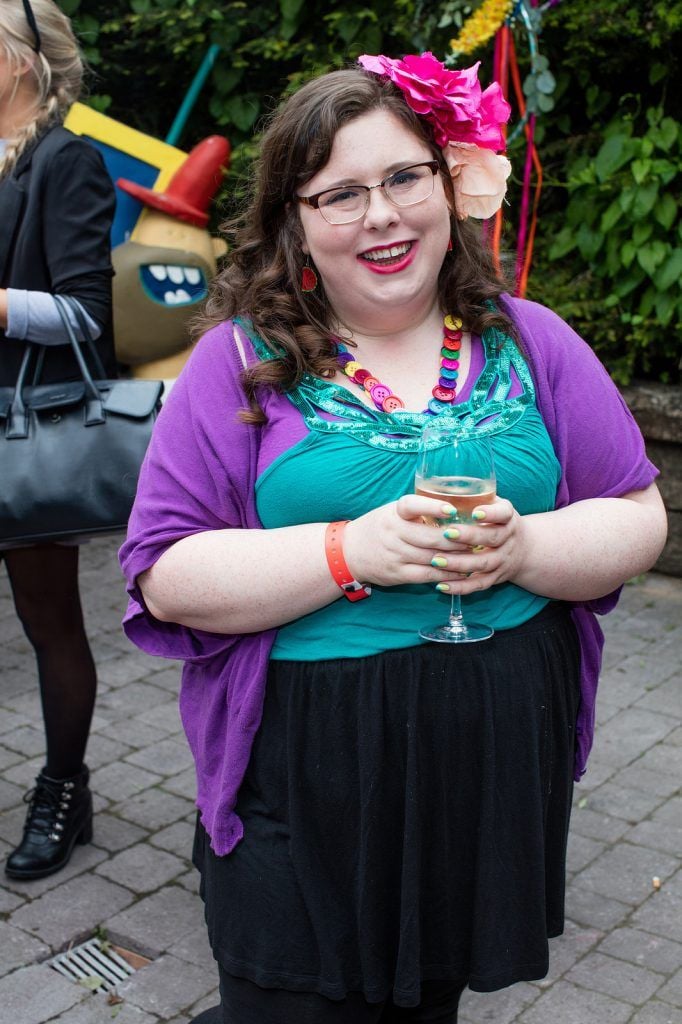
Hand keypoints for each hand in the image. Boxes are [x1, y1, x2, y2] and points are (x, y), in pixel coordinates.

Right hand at [342, 494, 524, 590]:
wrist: (349, 552)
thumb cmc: (379, 528)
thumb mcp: (392, 512)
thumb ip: (418, 510)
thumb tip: (456, 507)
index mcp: (393, 513)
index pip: (411, 506)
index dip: (432, 507)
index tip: (452, 510)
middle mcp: (393, 533)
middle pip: (430, 537)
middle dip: (457, 539)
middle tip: (477, 538)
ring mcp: (394, 554)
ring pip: (432, 558)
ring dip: (456, 558)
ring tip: (475, 555)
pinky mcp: (396, 573)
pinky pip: (426, 576)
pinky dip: (445, 574)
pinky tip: (460, 571)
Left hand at [431, 496, 525, 594]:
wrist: (524, 549)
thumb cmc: (497, 521)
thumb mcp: (495, 505)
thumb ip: (475, 498)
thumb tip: (437, 486)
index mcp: (507, 517)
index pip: (503, 514)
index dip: (490, 514)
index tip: (474, 512)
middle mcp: (508, 538)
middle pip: (492, 538)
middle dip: (469, 536)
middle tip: (446, 533)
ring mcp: (503, 560)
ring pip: (483, 563)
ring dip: (459, 563)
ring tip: (436, 559)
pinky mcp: (496, 578)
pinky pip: (478, 584)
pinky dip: (460, 587)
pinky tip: (441, 585)